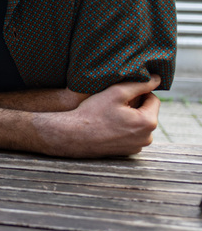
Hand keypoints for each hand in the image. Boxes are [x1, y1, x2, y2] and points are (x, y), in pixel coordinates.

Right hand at [42, 76, 160, 156]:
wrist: (74, 136)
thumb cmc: (93, 113)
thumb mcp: (116, 92)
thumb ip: (140, 84)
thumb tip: (157, 78)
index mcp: (148, 122)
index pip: (153, 99)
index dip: (138, 92)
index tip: (121, 93)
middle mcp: (147, 137)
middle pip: (146, 113)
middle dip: (134, 106)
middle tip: (113, 103)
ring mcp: (138, 147)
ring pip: (139, 124)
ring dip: (129, 117)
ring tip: (110, 114)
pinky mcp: (128, 152)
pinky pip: (132, 135)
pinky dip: (124, 129)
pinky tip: (109, 126)